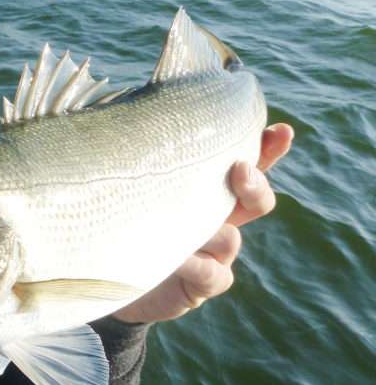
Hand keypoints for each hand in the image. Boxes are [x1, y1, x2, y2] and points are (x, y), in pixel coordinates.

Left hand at [114, 123, 293, 323]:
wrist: (103, 275)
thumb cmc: (115, 219)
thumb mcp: (124, 183)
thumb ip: (134, 152)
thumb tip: (113, 100)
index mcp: (204, 188)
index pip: (245, 164)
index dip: (268, 149)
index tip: (282, 132)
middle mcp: (216, 218)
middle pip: (256, 199)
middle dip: (255, 183)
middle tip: (240, 170)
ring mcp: (213, 253)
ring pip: (231, 238)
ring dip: (211, 230)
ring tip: (181, 224)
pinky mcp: (202, 285)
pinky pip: (214, 273)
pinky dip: (199, 265)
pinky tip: (180, 259)